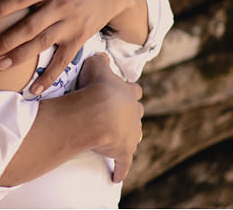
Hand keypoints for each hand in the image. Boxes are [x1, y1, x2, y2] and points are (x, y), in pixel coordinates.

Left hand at [0, 0, 137, 95]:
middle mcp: (61, 4)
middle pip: (30, 26)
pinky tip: (33, 89)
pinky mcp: (80, 39)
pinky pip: (63, 61)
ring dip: (20, 57)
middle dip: (5, 40)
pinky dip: (49, 76)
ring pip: (42, 43)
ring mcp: (71, 24)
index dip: (2, 7)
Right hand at [75, 53, 143, 182]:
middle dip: (129, 114)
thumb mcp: (95, 65)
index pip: (133, 90)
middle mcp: (134, 114)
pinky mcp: (124, 152)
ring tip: (115, 140)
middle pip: (136, 113)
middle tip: (116, 115)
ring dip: (126, 137)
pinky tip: (116, 177)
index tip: (119, 92)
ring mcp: (131, 134)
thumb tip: (102, 55)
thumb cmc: (95, 87)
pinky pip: (123, 164)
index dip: (127, 91)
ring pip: (133, 136)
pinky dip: (120, 170)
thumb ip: (100, 60)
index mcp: (129, 93)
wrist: (97, 113)